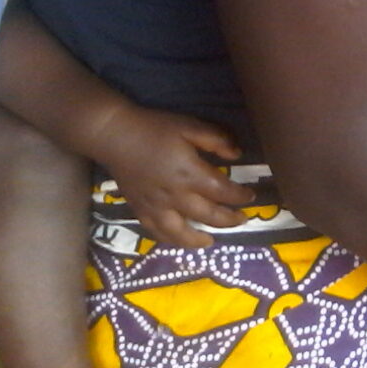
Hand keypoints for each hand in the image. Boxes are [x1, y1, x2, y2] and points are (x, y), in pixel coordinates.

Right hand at [95, 105, 254, 247]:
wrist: (115, 136)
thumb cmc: (155, 129)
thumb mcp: (190, 126)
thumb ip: (216, 140)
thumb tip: (237, 154)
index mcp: (190, 174)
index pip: (223, 192)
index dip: (240, 196)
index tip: (251, 197)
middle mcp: (175, 196)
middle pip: (208, 215)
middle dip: (229, 219)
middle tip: (242, 219)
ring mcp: (155, 207)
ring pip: (180, 232)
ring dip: (198, 239)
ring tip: (211, 241)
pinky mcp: (139, 210)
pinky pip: (156, 232)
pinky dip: (169, 240)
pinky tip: (178, 240)